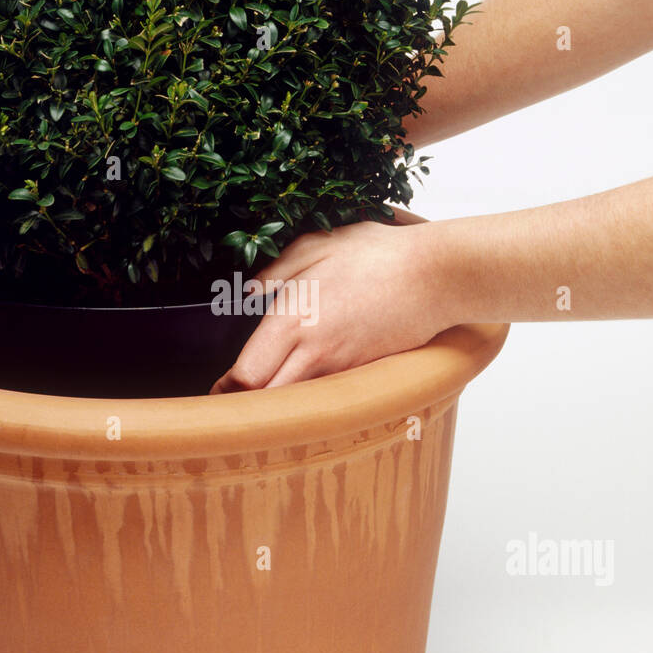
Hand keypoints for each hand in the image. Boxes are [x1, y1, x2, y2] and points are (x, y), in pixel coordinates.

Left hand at [209, 217, 460, 391]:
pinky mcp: (362, 373)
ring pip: (295, 404)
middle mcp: (313, 351)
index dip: (226, 390)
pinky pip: (325, 396)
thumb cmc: (378, 254)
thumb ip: (278, 269)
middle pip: (267, 401)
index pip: (246, 374)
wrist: (437, 276)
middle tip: (232, 405)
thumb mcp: (319, 244)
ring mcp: (340, 367)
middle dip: (247, 408)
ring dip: (277, 406)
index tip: (216, 391)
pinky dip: (309, 400)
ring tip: (263, 400)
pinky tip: (303, 388)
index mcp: (292, 319)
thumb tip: (250, 291)